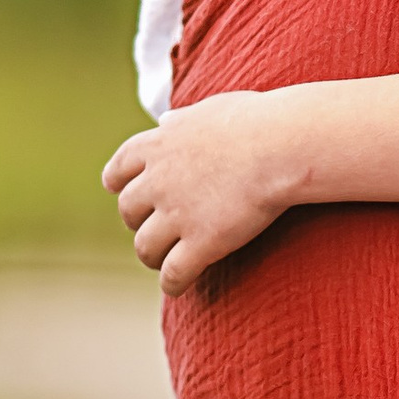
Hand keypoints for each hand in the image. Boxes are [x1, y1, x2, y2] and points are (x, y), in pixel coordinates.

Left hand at [102, 93, 306, 290]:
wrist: (280, 145)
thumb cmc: (255, 122)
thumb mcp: (207, 110)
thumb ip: (181, 121)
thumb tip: (165, 121)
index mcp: (157, 146)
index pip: (118, 171)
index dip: (119, 185)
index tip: (123, 192)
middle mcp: (158, 181)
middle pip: (129, 211)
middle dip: (138, 222)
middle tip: (155, 229)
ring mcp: (177, 214)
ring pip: (145, 247)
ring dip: (151, 256)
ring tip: (163, 262)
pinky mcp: (202, 242)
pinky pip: (173, 273)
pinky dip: (172, 283)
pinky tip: (177, 287)